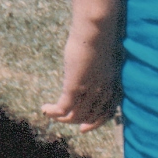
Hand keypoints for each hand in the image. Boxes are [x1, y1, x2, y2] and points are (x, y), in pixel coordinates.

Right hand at [41, 16, 122, 131]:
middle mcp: (103, 91)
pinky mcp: (75, 86)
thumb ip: (98, 67)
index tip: (82, 128)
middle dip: (75, 121)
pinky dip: (53, 112)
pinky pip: (64, 108)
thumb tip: (90, 67)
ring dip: (61, 117)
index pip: (106, 113)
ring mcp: (90, 90)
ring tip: (50, 112)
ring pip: (76, 115)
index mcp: (112, 84)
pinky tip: (44, 109)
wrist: (97, 29)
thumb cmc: (99, 37)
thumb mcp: (102, 57)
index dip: (94, 122)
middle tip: (60, 119)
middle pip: (90, 116)